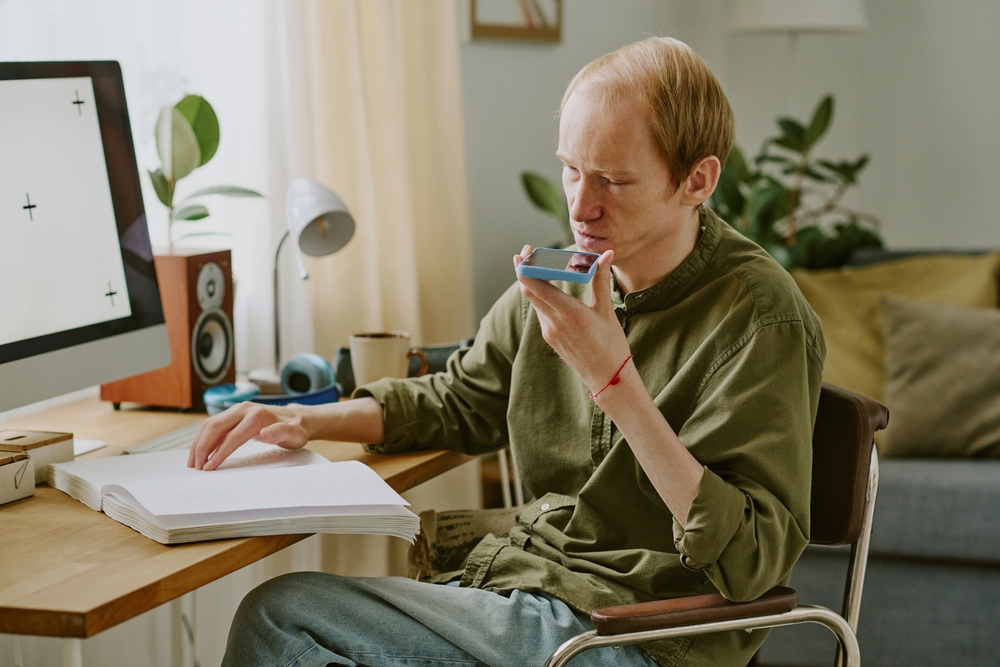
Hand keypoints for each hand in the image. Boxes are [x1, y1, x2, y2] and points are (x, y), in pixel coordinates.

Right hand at [187, 402, 308, 470]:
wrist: (298, 418)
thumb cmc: (297, 429)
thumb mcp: (295, 434)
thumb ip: (282, 433)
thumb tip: (265, 433)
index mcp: (258, 415)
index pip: (232, 436)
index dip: (219, 453)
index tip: (209, 468)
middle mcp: (244, 409)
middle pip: (215, 427)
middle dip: (201, 448)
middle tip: (195, 467)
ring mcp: (238, 410)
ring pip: (210, 425)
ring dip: (198, 443)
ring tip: (193, 462)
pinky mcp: (234, 415)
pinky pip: (214, 425)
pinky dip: (204, 438)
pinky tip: (201, 452)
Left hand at [513, 245, 631, 392]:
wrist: (607, 377)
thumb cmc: (611, 343)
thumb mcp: (606, 310)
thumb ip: (601, 279)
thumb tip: (607, 254)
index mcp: (569, 312)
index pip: (536, 285)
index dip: (526, 266)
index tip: (525, 251)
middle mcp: (554, 322)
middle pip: (528, 290)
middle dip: (524, 269)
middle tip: (526, 252)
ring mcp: (549, 330)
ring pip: (533, 301)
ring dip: (530, 282)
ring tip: (535, 265)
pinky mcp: (550, 337)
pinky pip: (540, 311)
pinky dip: (539, 296)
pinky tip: (545, 287)